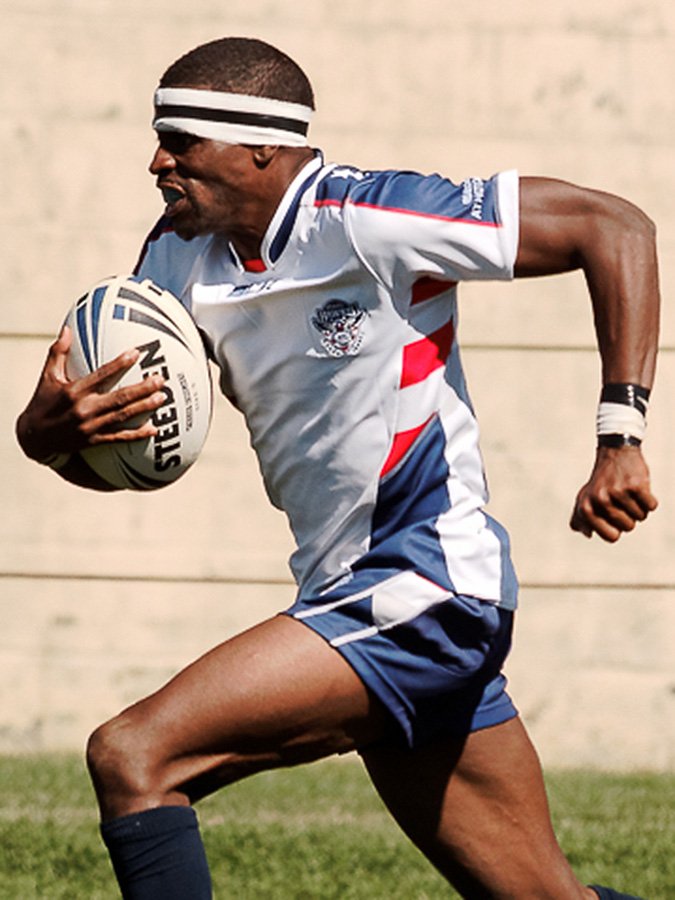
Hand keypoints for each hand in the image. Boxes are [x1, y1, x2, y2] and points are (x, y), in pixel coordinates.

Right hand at [16, 325, 166, 461]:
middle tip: (160, 380)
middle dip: (141, 389)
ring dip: (143, 408)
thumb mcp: (47, 376)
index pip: (101, 375)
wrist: (34, 438)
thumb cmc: (42, 402)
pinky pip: (119, 438)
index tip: (136, 353)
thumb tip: (68, 328)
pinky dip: (137, 435)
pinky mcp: (93, 441)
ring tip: (162, 398)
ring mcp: (90, 427)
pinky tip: (154, 430)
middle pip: (119, 398)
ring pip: (122, 416)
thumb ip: (59, 352)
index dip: (119, 364)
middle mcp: (84, 409)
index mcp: (74, 391)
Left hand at [570, 445, 657, 541]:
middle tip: (621, 499)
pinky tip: (638, 488)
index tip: (613, 515)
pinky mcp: (635, 485)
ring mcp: (618, 492)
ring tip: (628, 491)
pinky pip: (651, 506)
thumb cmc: (600, 481)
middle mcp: (600, 501)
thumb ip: (580, 519)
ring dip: (639, 507)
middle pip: (628, 528)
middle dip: (629, 517)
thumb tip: (588, 534)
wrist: (615, 452)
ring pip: (641, 517)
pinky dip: (649, 500)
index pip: (612, 537)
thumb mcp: (584, 498)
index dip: (617, 529)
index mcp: (586, 508)